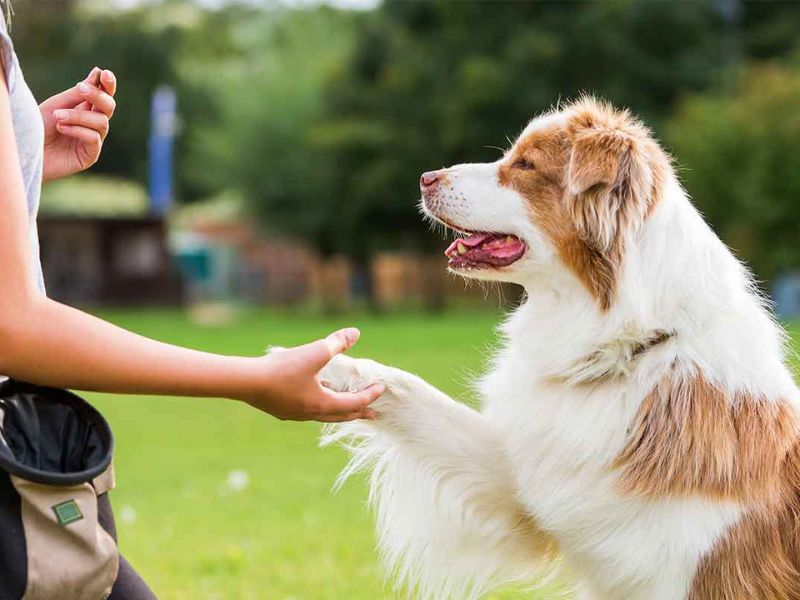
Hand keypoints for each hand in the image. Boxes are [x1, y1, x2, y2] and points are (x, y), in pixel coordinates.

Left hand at [40, 67, 116, 181]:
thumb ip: (77, 93)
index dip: (108, 85)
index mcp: (86, 110)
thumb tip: (97, 72)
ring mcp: (93, 141)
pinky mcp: (90, 156)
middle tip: (81, 88)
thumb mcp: (56, 105)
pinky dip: (77, 130)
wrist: (26, 150)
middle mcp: (92, 125)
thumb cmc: (38, 127)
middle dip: (98, 96)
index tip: (105, 74)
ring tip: (57, 116)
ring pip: (101, 122)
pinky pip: (93, 138)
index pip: (104, 96)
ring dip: (78, 116)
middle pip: (108, 107)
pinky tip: (61, 128)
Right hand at [242, 328, 384, 421]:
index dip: (370, 395)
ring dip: (338, 409)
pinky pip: (308, 409)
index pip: (354, 403)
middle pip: (341, 416)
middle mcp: (311, 414)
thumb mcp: (314, 352)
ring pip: (324, 414)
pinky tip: (315, 392)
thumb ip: (336, 343)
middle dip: (359, 412)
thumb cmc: (282, 369)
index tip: (381, 388)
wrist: (246, 382)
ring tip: (345, 402)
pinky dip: (319, 403)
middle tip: (373, 414)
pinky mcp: (282, 410)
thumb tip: (355, 333)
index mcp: (322, 404)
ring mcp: (295, 414)